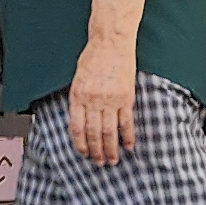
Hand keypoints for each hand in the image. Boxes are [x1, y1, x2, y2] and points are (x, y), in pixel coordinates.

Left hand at [68, 40, 138, 166]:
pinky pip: (126, 122)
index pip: (76, 127)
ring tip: (113, 159)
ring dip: (111, 149)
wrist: (111, 42)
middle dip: (96, 151)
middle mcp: (92, 100)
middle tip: (99, 162)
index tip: (83, 153)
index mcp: (78, 95)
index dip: (80, 144)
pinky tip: (129, 145)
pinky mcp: (125, 97)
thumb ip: (79, 99)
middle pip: (93, 133)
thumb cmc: (93, 57)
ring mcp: (110, 100)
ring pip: (110, 132)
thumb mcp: (78, 78)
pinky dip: (128, 136)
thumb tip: (81, 119)